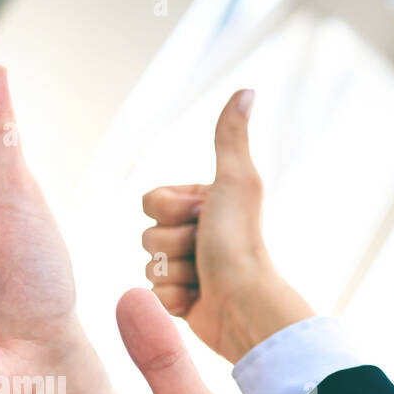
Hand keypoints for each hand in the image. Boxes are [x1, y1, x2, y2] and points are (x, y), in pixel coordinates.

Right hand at [140, 90, 312, 363]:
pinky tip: (198, 299)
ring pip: (148, 265)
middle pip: (146, 234)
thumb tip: (247, 90)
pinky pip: (153, 295)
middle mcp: (194, 233)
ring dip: (174, 273)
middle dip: (172, 245)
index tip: (202, 216)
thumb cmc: (240, 241)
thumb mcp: (235, 181)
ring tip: (203, 277)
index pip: (150, 202)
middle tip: (203, 250)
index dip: (169, 211)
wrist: (243, 302)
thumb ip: (230, 138)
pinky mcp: (180, 299)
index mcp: (202, 204)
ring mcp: (185, 266)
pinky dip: (174, 299)